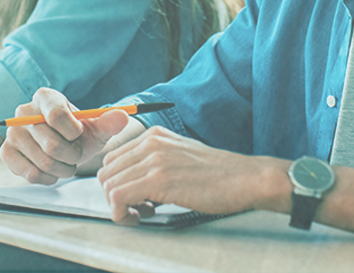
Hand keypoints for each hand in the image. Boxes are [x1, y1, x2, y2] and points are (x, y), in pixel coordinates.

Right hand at [0, 87, 130, 184]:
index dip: (74, 132)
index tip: (78, 133)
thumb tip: (123, 116)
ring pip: (43, 162)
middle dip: (72, 155)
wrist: (64, 147)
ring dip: (63, 168)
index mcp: (45, 97)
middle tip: (75, 153)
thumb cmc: (79, 135)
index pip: (58, 116)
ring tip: (66, 162)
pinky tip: (53, 171)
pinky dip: (48, 178)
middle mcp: (23, 111)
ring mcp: (12, 133)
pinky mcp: (6, 153)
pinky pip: (31, 174)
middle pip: (52, 145)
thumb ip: (109, 122)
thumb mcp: (97, 127)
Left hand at [97, 126, 284, 224]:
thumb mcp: (181, 157)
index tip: (133, 198)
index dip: (117, 183)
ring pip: (109, 186)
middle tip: (136, 209)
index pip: (113, 159)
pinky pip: (119, 198)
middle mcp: (151, 142)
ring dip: (119, 207)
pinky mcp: (158, 180)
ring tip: (141, 213)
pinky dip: (122, 214)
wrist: (246, 178)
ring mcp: (154, 160)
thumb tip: (133, 184)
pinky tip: (140, 217)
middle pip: (107, 172)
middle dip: (115, 196)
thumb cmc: (219, 174)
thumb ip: (156, 163)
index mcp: (155, 135)